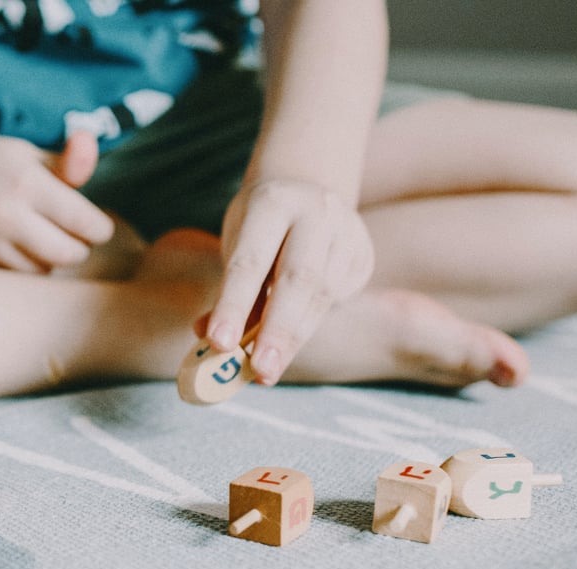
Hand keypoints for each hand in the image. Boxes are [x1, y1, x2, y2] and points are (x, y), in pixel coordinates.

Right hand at [0, 129, 113, 272]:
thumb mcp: (34, 156)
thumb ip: (70, 163)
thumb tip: (90, 142)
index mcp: (27, 183)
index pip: (85, 223)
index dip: (100, 229)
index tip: (97, 226)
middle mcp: (4, 214)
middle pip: (68, 255)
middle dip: (78, 248)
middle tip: (71, 236)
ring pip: (41, 271)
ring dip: (48, 260)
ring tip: (39, 240)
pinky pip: (11, 280)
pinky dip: (20, 269)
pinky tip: (16, 250)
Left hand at [205, 177, 374, 384]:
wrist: (305, 188)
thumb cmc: (259, 229)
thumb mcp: (237, 244)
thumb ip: (229, 293)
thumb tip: (211, 344)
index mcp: (271, 203)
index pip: (249, 262)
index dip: (232, 306)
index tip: (219, 345)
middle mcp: (315, 212)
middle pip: (299, 279)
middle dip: (278, 331)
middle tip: (260, 372)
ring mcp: (347, 230)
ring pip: (323, 295)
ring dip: (294, 338)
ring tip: (267, 369)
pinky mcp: (364, 253)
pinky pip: (339, 298)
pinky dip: (311, 323)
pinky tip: (292, 334)